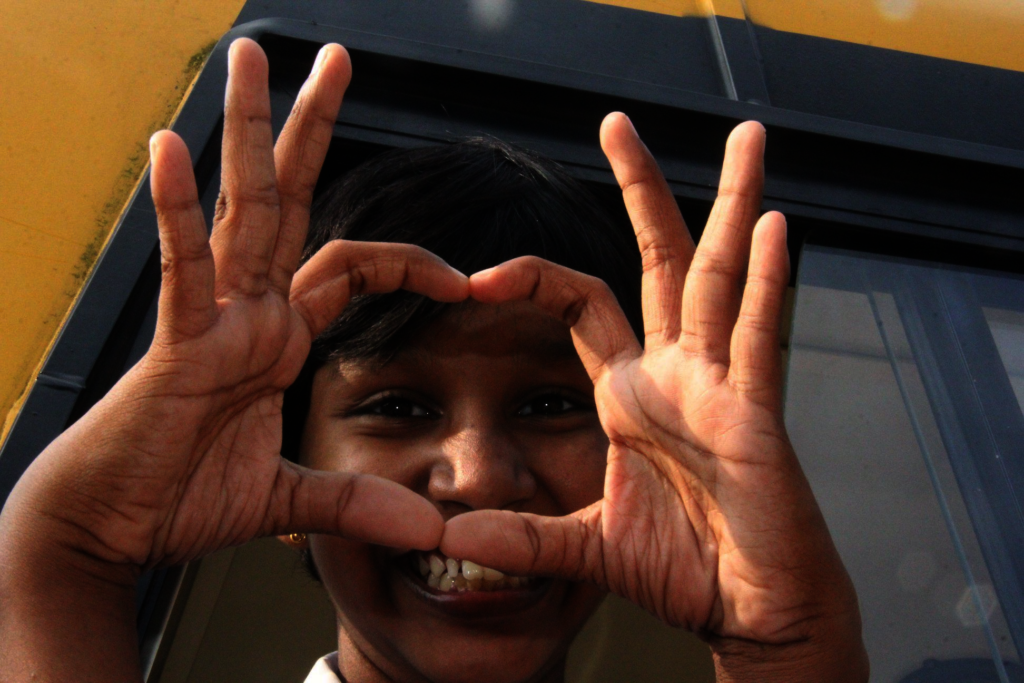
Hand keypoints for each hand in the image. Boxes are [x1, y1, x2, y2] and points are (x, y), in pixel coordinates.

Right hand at [1, 37, 465, 606]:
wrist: (111, 530)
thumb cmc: (181, 499)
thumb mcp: (290, 498)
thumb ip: (355, 502)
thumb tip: (425, 529)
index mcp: (277, 336)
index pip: (353, 266)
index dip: (410, 259)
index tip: (466, 280)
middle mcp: (248, 313)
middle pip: (290, 202)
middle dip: (312, 128)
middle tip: (336, 58)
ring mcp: (212, 321)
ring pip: (238, 210)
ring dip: (246, 131)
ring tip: (250, 57)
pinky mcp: (175, 347)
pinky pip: (181, 271)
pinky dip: (175, 213)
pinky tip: (168, 148)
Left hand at [442, 114, 866, 680]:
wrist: (750, 609)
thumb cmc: (685, 568)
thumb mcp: (588, 543)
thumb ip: (526, 536)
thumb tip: (452, 540)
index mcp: (634, 392)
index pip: (584, 302)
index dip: (534, 278)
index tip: (478, 278)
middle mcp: (678, 373)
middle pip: (661, 260)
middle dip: (643, 190)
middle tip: (618, 123)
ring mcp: (720, 386)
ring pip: (721, 278)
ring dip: (733, 205)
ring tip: (746, 139)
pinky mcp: (757, 416)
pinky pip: (759, 339)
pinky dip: (767, 284)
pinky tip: (768, 229)